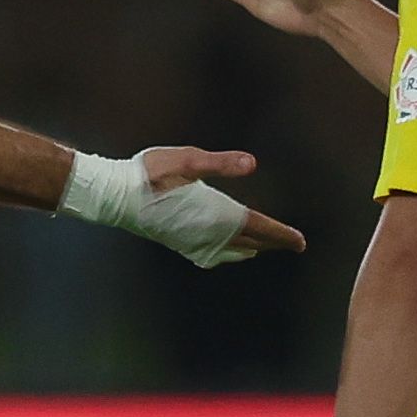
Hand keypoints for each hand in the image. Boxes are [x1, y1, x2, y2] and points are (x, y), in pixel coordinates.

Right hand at [137, 147, 306, 256]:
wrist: (115, 197)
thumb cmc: (150, 174)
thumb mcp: (187, 161)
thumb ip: (220, 163)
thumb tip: (252, 164)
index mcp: (216, 214)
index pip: (258, 227)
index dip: (282, 234)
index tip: (300, 242)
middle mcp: (208, 234)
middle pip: (250, 241)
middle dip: (273, 243)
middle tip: (293, 244)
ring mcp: (193, 242)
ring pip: (233, 251)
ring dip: (252, 247)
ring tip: (264, 246)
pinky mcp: (180, 244)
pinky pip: (213, 255)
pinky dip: (229, 253)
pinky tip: (228, 250)